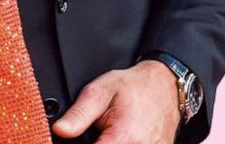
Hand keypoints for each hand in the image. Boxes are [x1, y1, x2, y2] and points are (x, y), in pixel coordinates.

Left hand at [51, 60, 178, 143]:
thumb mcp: (99, 91)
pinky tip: (121, 137)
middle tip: (98, 133)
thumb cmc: (133, 87)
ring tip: (110, 134)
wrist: (164, 85)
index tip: (84, 137)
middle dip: (96, 143)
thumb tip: (60, 130)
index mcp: (123, 137)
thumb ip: (79, 114)